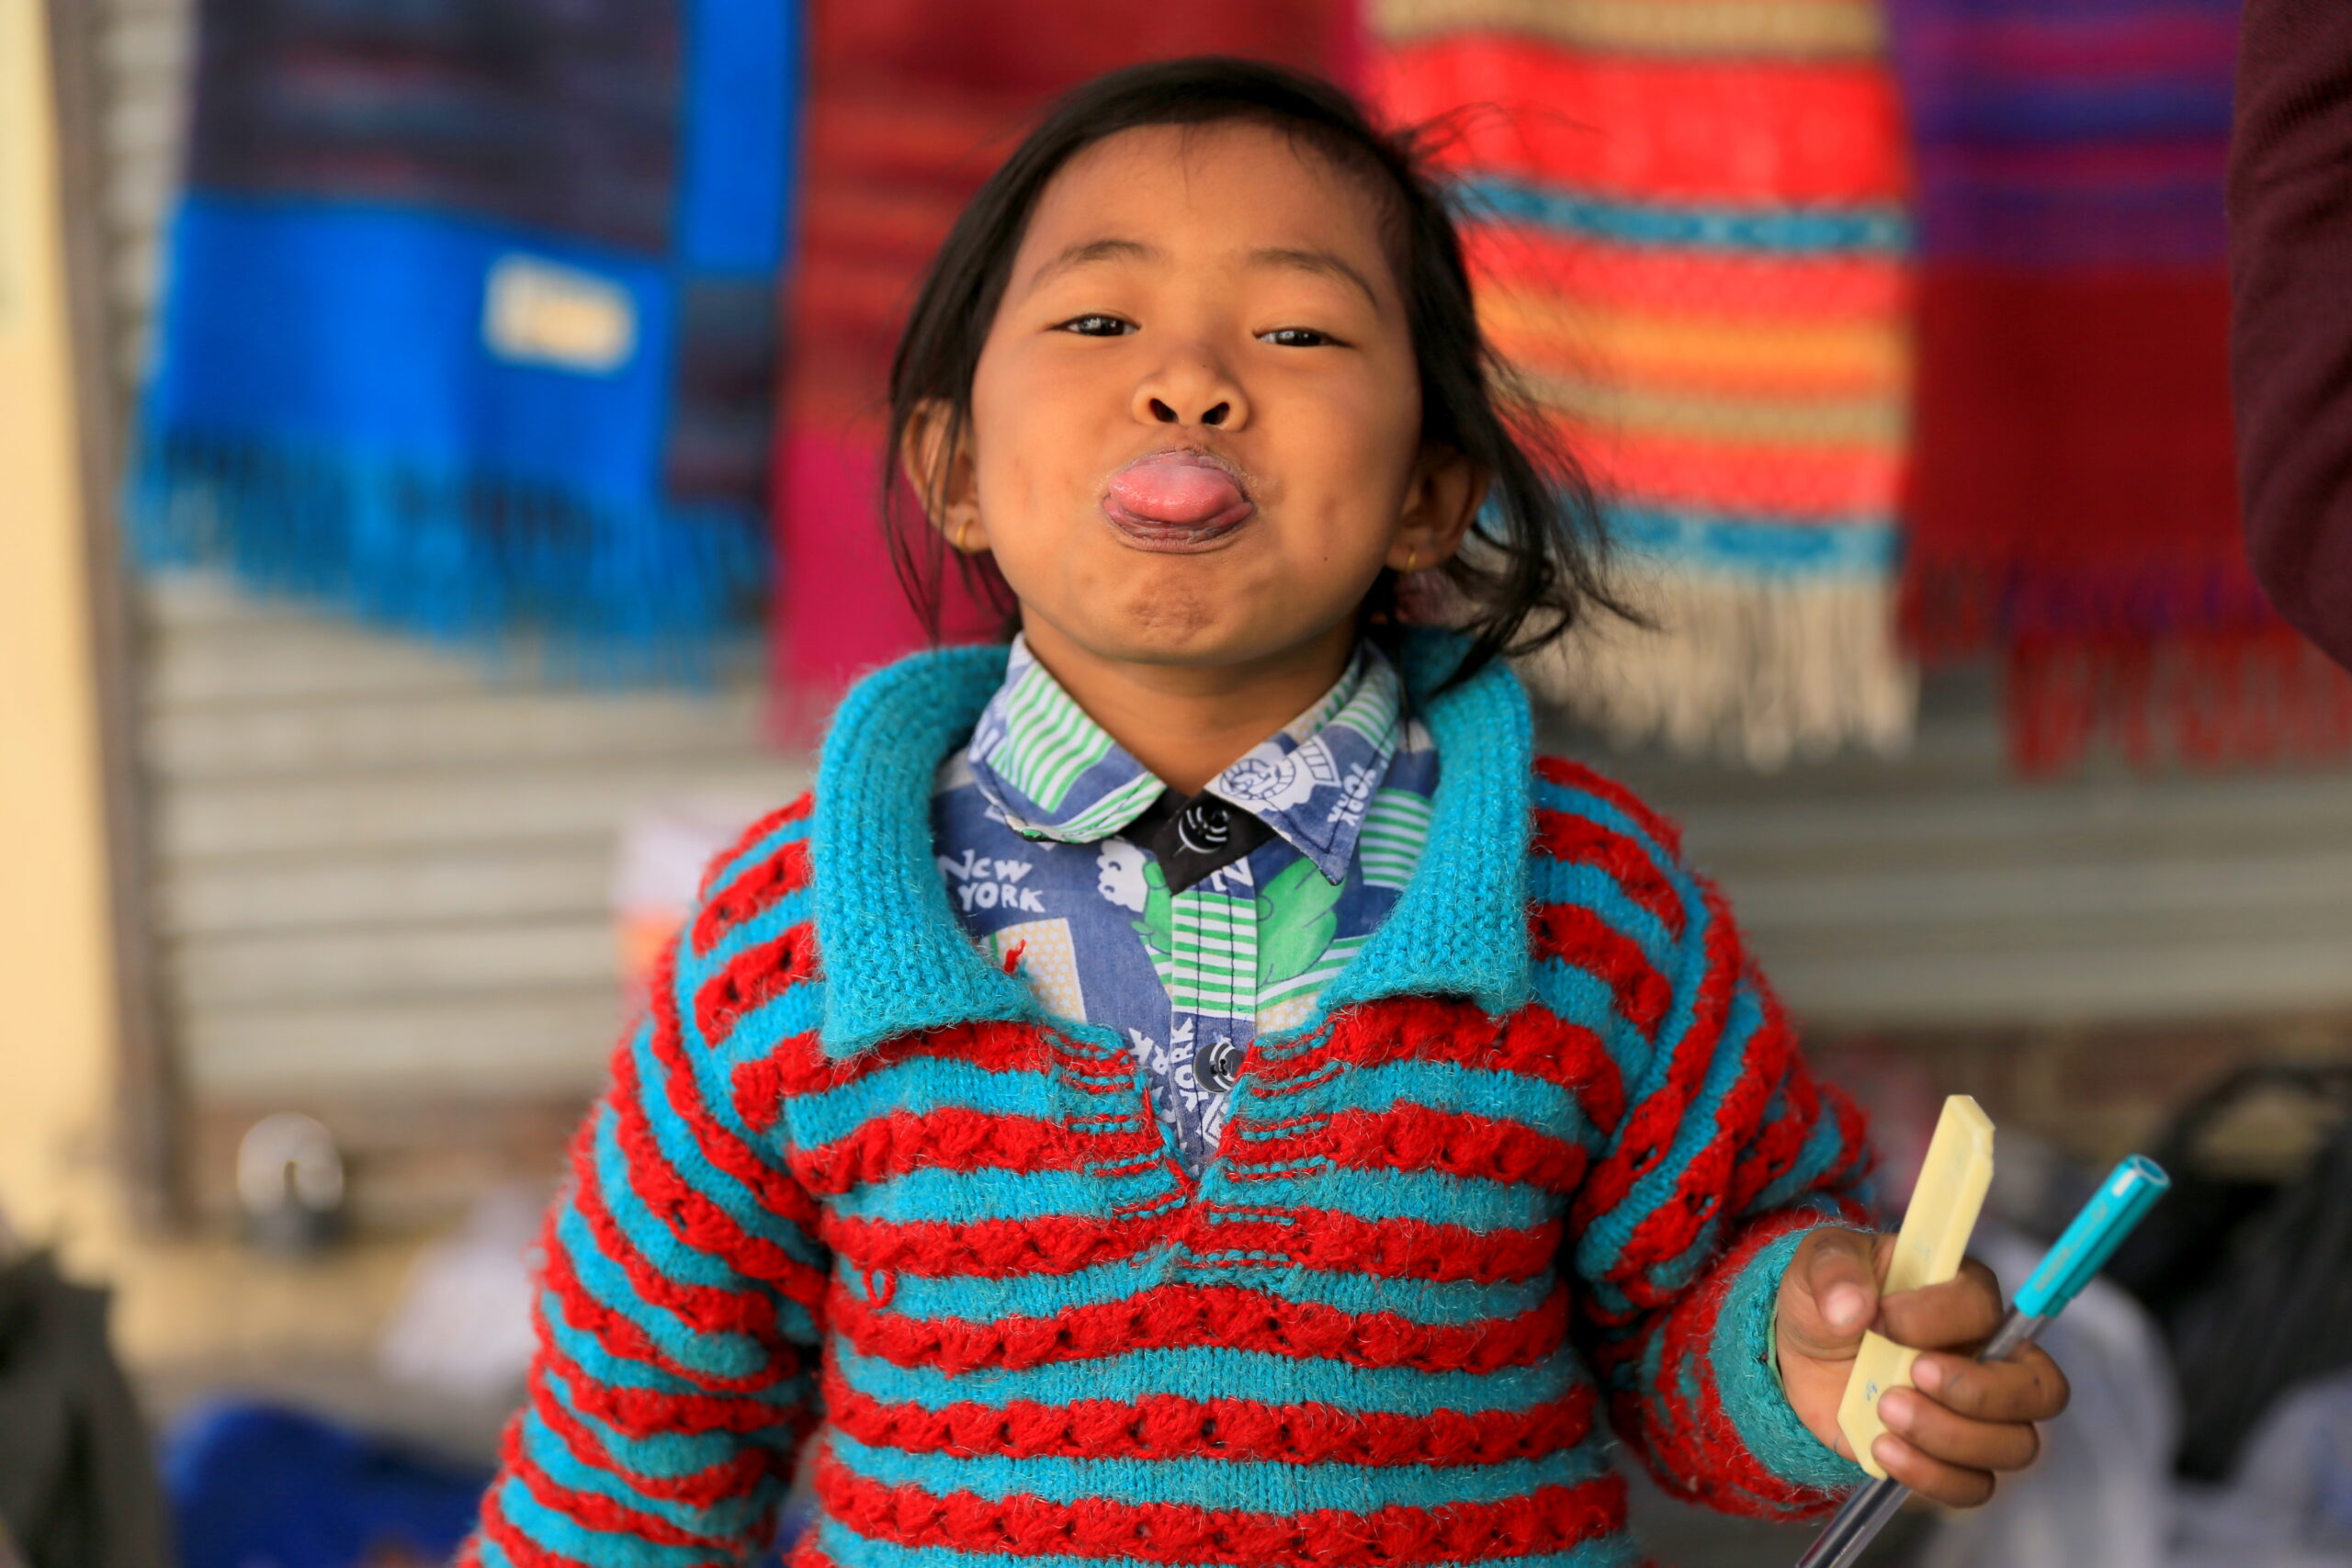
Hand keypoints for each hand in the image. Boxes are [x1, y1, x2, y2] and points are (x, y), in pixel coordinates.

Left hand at [1775, 1228, 2069, 1506]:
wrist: (1802, 1356)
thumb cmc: (1829, 1300)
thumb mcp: (1820, 1263)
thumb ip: (1835, 1270)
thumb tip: (1854, 1306)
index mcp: (1964, 1294)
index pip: (1984, 1308)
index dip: (1935, 1318)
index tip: (1879, 1319)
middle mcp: (1990, 1355)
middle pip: (2041, 1390)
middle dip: (1976, 1392)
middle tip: (1911, 1376)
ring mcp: (1978, 1413)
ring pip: (2014, 1445)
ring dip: (1948, 1436)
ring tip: (1885, 1410)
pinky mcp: (1952, 1457)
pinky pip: (1974, 1485)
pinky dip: (1931, 1475)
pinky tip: (1884, 1449)